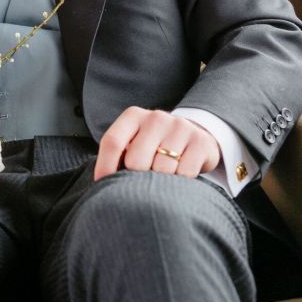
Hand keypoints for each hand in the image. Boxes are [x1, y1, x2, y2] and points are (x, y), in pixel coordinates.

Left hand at [93, 106, 220, 181]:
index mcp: (133, 116)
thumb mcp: (134, 141)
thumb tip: (101, 182)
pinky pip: (184, 174)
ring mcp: (180, 127)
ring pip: (161, 170)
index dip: (105, 166)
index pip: (112, 141)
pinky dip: (181, 181)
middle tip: (144, 178)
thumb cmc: (154, 144)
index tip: (103, 185)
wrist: (195, 135)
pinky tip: (181, 174)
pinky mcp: (200, 142)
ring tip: (163, 175)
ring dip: (160, 181)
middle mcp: (156, 117)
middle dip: (137, 177)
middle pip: (136, 161)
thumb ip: (118, 155)